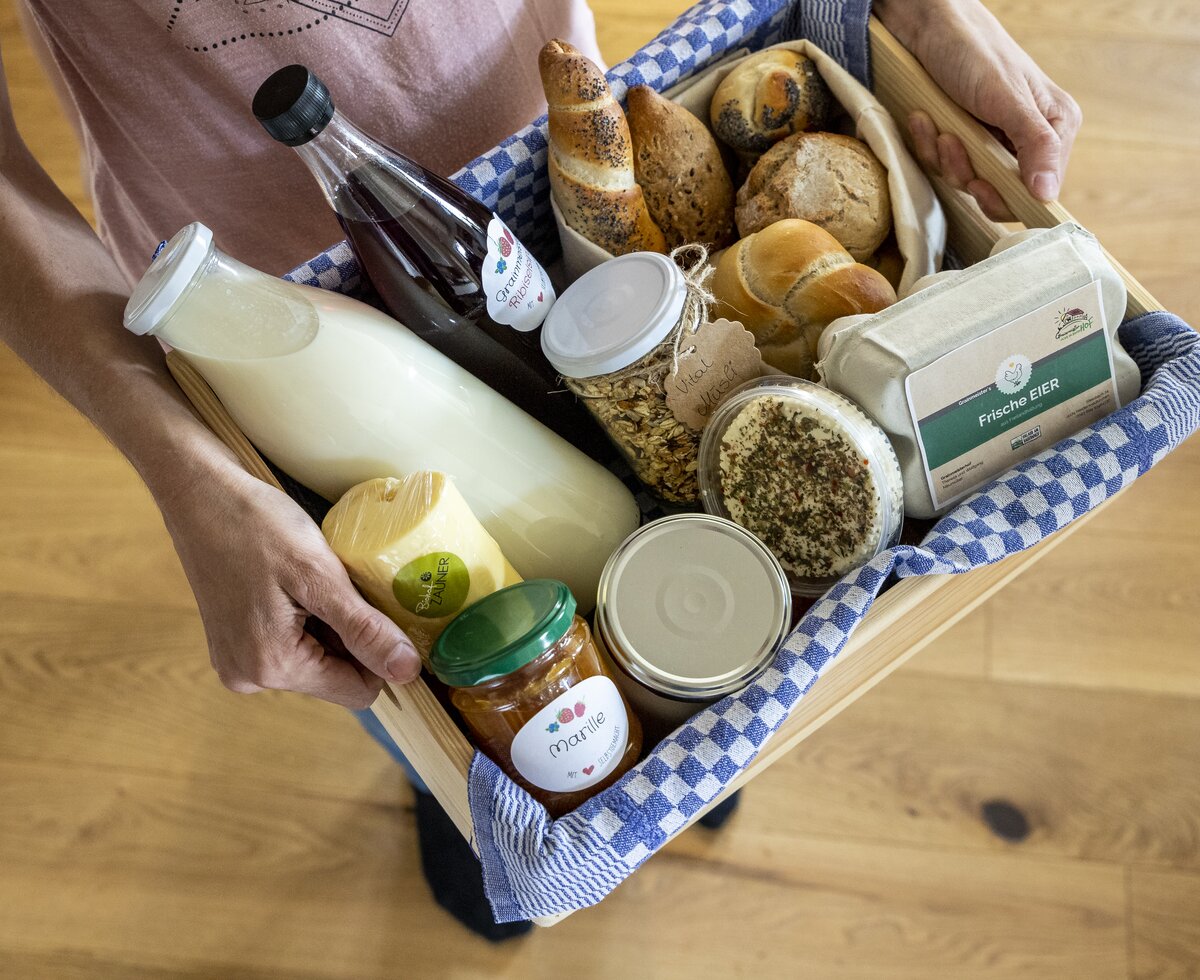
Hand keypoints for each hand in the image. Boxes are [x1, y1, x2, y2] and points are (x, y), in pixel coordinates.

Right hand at [159, 462, 420, 708]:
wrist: (198, 492)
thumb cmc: (255, 525)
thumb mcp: (319, 575)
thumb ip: (364, 629)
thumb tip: (406, 671)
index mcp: (271, 667)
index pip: (359, 690)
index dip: (381, 653)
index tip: (381, 608)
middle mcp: (249, 677)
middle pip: (336, 676)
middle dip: (352, 635)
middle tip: (343, 585)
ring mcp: (238, 661)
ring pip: (316, 659)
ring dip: (330, 624)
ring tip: (316, 580)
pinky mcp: (234, 643)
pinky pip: (291, 645)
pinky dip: (308, 619)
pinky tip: (298, 583)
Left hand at [876, 0, 1081, 220]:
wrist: (929, 25)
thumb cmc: (974, 52)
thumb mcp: (1007, 99)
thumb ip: (1034, 145)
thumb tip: (1048, 194)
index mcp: (1054, 127)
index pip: (1039, 190)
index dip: (1006, 197)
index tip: (979, 184)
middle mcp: (1026, 138)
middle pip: (999, 192)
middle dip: (967, 173)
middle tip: (951, 144)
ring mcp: (991, 139)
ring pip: (966, 178)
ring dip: (943, 157)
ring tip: (937, 125)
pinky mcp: (962, 138)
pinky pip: (943, 163)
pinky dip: (929, 145)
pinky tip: (923, 119)